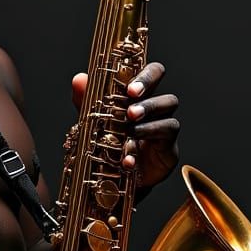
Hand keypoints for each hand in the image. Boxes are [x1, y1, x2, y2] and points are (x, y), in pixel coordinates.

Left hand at [72, 61, 179, 191]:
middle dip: (150, 104)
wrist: (113, 176)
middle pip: (169, 98)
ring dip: (148, 126)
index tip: (130, 89)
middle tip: (130, 112)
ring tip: (129, 130)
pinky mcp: (168, 152)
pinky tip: (127, 158)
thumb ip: (87, 99)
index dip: (147, 77)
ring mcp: (165, 131)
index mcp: (142, 96)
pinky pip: (163, 147)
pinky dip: (142, 151)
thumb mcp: (94, 119)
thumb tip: (79, 79)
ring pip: (171, 121)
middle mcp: (158, 111)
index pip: (154, 75)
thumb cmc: (109, 141)